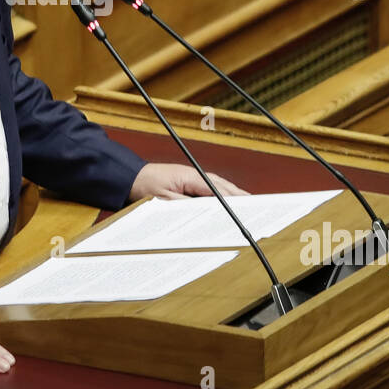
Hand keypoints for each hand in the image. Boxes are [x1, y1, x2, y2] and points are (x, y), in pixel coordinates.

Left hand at [129, 162, 249, 200]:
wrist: (132, 177)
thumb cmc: (146, 185)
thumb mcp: (164, 200)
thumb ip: (186, 206)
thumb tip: (205, 213)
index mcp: (192, 178)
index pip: (219, 191)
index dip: (235, 201)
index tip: (248, 209)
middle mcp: (197, 175)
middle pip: (225, 188)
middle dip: (240, 198)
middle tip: (256, 210)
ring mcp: (195, 178)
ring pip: (221, 188)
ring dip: (234, 197)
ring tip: (250, 207)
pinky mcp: (192, 183)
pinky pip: (213, 190)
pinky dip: (223, 196)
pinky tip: (230, 204)